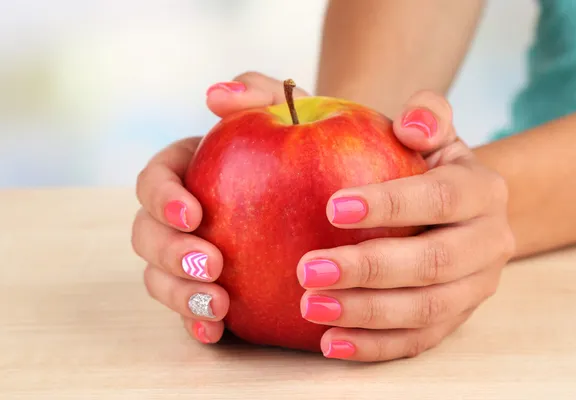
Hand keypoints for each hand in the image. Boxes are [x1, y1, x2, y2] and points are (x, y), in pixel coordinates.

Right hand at [130, 72, 310, 343]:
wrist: (336, 183)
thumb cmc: (306, 140)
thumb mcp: (290, 108)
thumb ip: (255, 92)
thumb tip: (214, 96)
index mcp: (187, 170)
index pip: (154, 180)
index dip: (162, 198)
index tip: (194, 213)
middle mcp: (182, 215)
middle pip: (146, 235)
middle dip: (169, 253)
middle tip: (211, 264)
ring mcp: (193, 255)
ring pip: (160, 278)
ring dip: (180, 294)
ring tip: (218, 305)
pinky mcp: (212, 288)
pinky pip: (192, 311)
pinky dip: (197, 323)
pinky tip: (217, 331)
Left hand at [295, 91, 515, 361]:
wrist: (449, 208)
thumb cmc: (424, 164)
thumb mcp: (428, 129)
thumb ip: (425, 112)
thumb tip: (411, 124)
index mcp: (482, 190)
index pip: (441, 198)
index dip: (391, 205)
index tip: (332, 208)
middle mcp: (489, 242)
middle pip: (434, 264)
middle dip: (368, 269)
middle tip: (307, 270)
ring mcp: (475, 288)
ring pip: (426, 310)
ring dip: (366, 313)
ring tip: (310, 306)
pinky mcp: (454, 320)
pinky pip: (417, 341)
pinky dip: (374, 346)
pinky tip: (330, 342)